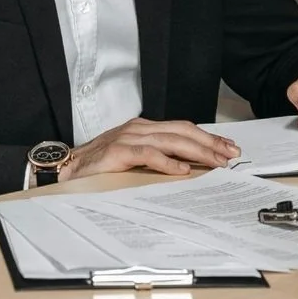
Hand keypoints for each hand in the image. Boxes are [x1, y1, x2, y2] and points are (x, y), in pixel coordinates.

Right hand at [59, 118, 239, 181]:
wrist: (66, 169)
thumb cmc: (99, 168)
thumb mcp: (133, 159)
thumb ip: (157, 158)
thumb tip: (190, 168)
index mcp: (144, 129)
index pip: (183, 128)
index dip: (208, 138)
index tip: (228, 148)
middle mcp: (138, 128)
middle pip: (182, 131)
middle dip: (210, 143)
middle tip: (231, 154)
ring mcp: (127, 138)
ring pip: (170, 140)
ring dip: (197, 151)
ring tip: (216, 162)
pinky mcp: (117, 151)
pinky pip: (148, 154)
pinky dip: (167, 162)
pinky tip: (182, 169)